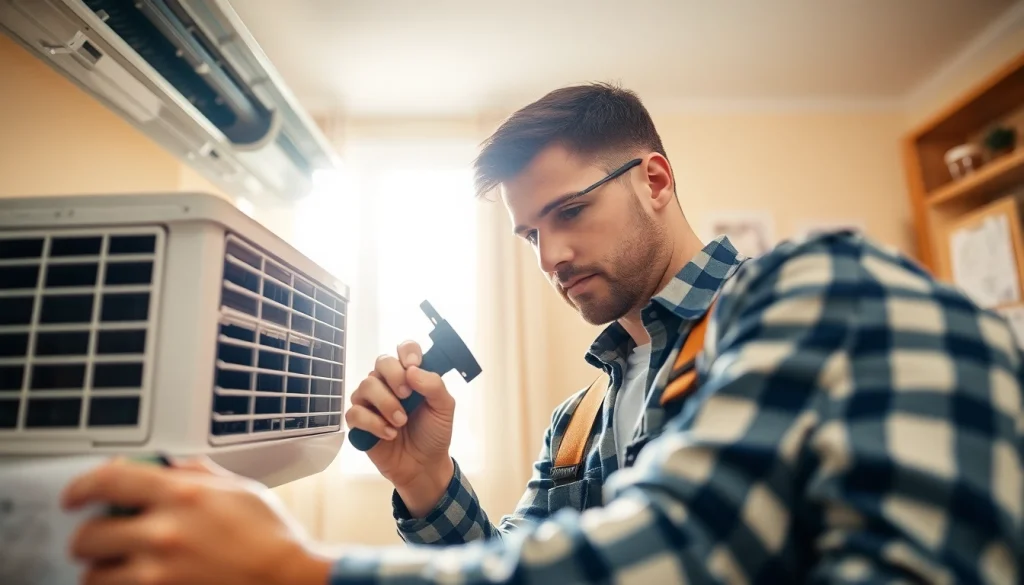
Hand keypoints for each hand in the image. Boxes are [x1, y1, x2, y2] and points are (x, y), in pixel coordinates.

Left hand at [61, 457, 330, 584]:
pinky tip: (135, 581)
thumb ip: (194, 473)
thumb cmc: (269, 536)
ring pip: (93, 575)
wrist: (287, 579)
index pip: (107, 481)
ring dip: (100, 570)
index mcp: (182, 494)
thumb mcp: (236, 488)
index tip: (75, 496)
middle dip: (89, 537)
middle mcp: (163, 533)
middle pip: (88, 535)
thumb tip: (163, 464)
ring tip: (117, 567)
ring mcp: (158, 573)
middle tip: (99, 539)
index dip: (80, 487)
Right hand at [345, 340, 454, 514]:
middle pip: (381, 362)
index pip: (404, 349)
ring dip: (386, 403)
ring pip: (366, 386)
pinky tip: (389, 434)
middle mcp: (388, 383)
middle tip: (408, 396)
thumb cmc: (434, 433)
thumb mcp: (444, 408)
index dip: (407, 352)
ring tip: (401, 422)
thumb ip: (434, 385)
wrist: (424, 465)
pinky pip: (355, 413)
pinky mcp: (359, 423)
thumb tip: (411, 370)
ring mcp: (371, 402)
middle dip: (394, 377)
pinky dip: (373, 423)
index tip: (413, 365)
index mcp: (410, 375)